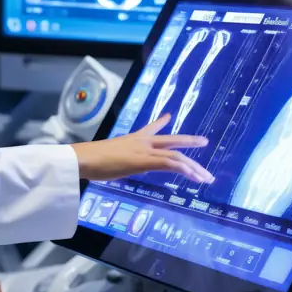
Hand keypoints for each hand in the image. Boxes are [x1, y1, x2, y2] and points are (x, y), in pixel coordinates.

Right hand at [71, 113, 212, 183]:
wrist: (85, 158)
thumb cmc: (91, 160)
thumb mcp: (109, 156)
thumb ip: (119, 159)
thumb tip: (120, 165)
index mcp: (132, 139)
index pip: (150, 128)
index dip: (161, 121)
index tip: (168, 115)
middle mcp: (141, 142)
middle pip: (171, 139)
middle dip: (189, 141)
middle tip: (204, 141)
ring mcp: (144, 151)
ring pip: (175, 155)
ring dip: (193, 166)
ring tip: (206, 176)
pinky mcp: (144, 161)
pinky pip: (170, 163)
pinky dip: (184, 169)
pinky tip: (194, 175)